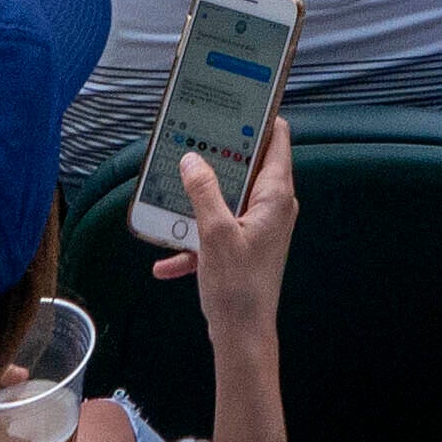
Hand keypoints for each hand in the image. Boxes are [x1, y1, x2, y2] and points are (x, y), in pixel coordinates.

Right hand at [160, 120, 300, 345]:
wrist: (242, 338)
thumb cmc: (238, 286)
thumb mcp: (215, 233)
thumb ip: (203, 192)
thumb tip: (193, 158)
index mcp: (275, 195)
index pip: (277, 138)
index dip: (259, 117)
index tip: (233, 102)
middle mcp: (272, 207)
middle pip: (247, 166)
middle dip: (218, 155)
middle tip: (190, 138)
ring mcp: (258, 229)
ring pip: (227, 199)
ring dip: (200, 200)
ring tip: (171, 191)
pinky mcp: (243, 250)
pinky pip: (216, 235)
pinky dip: (193, 243)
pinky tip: (165, 261)